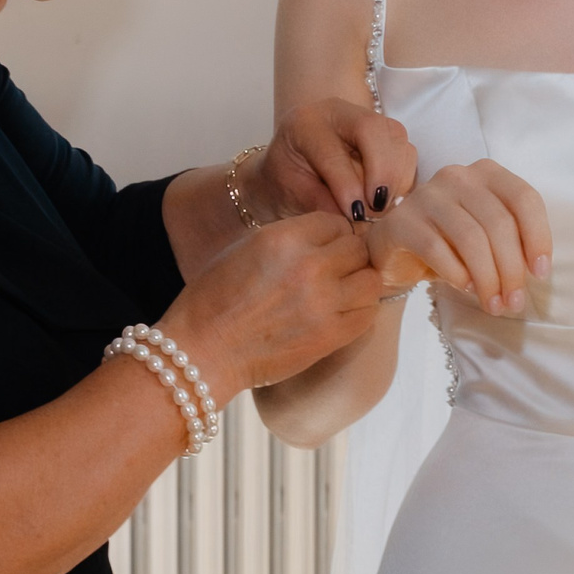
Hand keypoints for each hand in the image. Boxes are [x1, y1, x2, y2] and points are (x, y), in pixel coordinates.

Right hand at [166, 212, 387, 390]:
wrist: (203, 350)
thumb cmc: (215, 300)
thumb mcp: (247, 248)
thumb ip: (291, 238)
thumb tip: (329, 237)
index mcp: (284, 239)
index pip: (336, 223)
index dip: (333, 235)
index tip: (326, 247)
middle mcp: (308, 266)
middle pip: (358, 248)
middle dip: (350, 257)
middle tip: (336, 270)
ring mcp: (323, 303)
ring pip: (371, 280)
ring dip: (360, 283)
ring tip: (343, 291)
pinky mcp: (330, 336)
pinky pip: (367, 314)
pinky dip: (360, 310)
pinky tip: (342, 312)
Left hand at [256, 98, 419, 222]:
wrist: (291, 167)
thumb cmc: (287, 181)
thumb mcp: (292, 194)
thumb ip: (322, 203)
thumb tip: (359, 217)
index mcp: (305, 124)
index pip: (333, 152)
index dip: (347, 185)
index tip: (355, 214)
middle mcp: (338, 113)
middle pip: (373, 129)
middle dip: (382, 172)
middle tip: (378, 207)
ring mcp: (366, 119)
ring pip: (397, 139)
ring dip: (396, 177)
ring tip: (381, 207)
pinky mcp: (386, 134)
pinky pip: (406, 152)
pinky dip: (402, 179)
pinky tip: (389, 199)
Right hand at [361, 159, 549, 315]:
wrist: (396, 253)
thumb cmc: (450, 244)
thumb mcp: (487, 237)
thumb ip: (512, 242)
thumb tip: (534, 272)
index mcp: (487, 173)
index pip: (524, 199)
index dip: (538, 237)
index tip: (541, 273)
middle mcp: (457, 176)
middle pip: (499, 223)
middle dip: (512, 268)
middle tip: (514, 302)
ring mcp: (427, 195)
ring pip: (471, 238)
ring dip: (488, 278)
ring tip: (494, 304)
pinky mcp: (401, 220)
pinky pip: (436, 249)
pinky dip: (457, 274)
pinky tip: (465, 289)